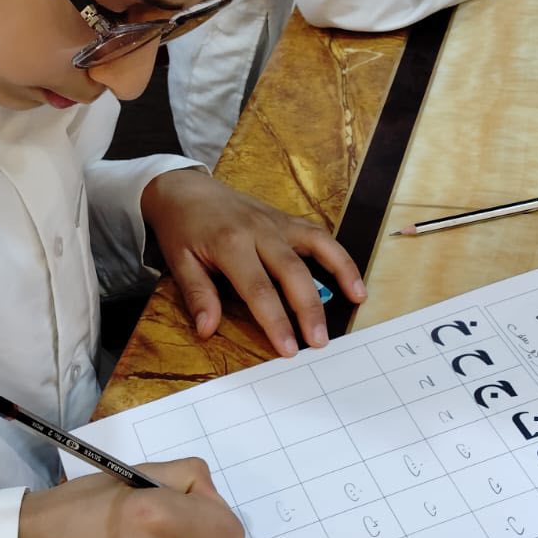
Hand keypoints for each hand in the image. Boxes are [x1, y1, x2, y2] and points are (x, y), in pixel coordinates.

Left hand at [141, 168, 365, 357]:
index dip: (276, 322)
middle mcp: (259, 231)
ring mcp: (276, 222)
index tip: (288, 349)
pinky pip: (318, 235)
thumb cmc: (181, 229)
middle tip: (320, 341)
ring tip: (358, 299)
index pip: (258, 290)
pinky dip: (338, 255)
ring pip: (316, 246)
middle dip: (309, 309)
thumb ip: (198, 295)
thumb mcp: (179, 262)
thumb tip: (207, 330)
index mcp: (230, 244)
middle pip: (292, 272)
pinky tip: (352, 277)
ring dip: (340, 272)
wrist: (185, 188)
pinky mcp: (286, 219)